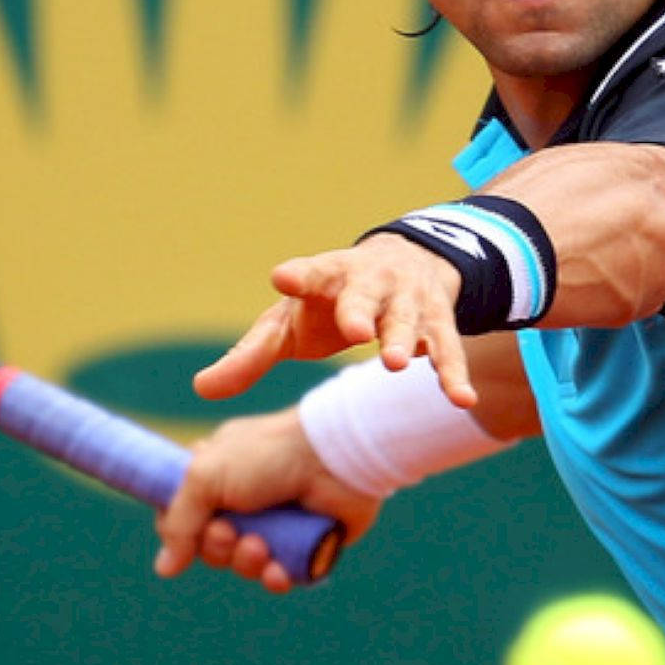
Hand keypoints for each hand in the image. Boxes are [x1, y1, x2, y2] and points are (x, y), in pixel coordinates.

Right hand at [154, 407, 383, 593]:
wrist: (334, 458)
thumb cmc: (268, 456)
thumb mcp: (205, 476)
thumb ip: (178, 522)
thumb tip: (164, 568)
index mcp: (219, 475)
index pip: (184, 515)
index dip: (179, 531)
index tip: (184, 529)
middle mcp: (245, 501)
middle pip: (210, 547)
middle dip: (216, 547)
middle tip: (229, 531)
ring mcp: (276, 524)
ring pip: (243, 565)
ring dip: (245, 562)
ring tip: (259, 545)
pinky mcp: (304, 544)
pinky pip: (279, 576)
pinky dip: (275, 577)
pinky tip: (278, 569)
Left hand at [193, 236, 477, 407]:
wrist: (404, 265)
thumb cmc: (328, 304)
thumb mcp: (286, 325)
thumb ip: (249, 358)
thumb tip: (201, 390)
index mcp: (324, 278)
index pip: (310, 274)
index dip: (299, 276)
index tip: (283, 276)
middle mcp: (368, 283)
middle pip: (363, 296)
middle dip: (360, 311)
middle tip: (356, 332)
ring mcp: (406, 300)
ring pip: (407, 320)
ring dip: (403, 340)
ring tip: (394, 365)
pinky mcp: (437, 322)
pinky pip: (447, 350)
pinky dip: (453, 374)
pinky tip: (463, 400)